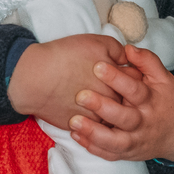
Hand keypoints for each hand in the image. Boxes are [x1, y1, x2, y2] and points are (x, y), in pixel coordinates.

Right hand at [7, 34, 126, 129]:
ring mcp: (96, 119)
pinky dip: (92, 125)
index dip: (132, 78)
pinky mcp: (80, 128)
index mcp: (119, 83)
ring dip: (108, 114)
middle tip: (114, 91)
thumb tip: (127, 59)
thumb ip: (119, 51)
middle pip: (126, 104)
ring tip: (102, 104)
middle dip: (124, 98)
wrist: (36, 77)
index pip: (136, 84)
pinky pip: (93, 131)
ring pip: (111, 120)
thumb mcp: (98, 43)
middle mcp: (111, 104)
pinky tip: (89, 116)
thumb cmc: (66, 56)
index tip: (125, 74)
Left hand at [68, 43, 173, 162]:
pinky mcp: (128, 153)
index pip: (135, 90)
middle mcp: (144, 122)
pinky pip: (109, 154)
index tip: (97, 66)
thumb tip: (128, 48)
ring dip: (94, 133)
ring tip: (73, 121)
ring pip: (115, 141)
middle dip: (102, 107)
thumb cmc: (167, 99)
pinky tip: (76, 136)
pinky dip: (93, 147)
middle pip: (124, 117)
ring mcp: (136, 140)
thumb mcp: (163, 78)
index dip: (117, 78)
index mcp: (152, 101)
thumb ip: (147, 61)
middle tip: (80, 95)